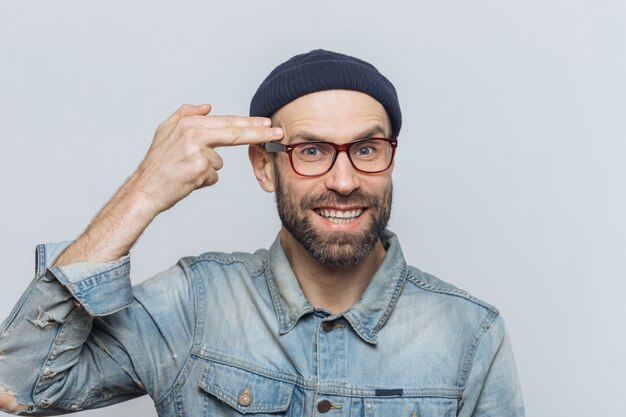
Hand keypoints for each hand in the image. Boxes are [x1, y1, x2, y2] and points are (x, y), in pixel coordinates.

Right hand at [131, 103, 282, 213]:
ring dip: (206, 170)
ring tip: (185, 171)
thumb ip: (186, 114)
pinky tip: (186, 180)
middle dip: (259, 133)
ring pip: (218, 162)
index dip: (250, 123)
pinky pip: (212, 176)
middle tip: (278, 133)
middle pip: (235, 133)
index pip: (227, 122)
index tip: (268, 123)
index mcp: (189, 123)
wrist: (144, 189)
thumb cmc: (156, 163)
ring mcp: (197, 151)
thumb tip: (208, 106)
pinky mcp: (199, 169)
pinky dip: (202, 181)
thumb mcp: (165, 130)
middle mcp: (193, 133)